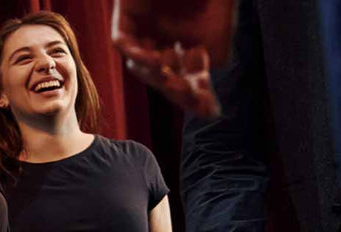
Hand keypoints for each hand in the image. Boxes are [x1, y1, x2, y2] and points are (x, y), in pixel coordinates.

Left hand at [111, 0, 232, 117]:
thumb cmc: (213, 0)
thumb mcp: (217, 38)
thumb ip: (206, 66)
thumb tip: (196, 89)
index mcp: (182, 43)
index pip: (183, 79)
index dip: (194, 97)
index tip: (211, 111)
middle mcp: (160, 38)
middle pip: (160, 77)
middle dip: (176, 92)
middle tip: (192, 98)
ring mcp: (142, 27)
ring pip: (139, 66)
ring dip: (157, 77)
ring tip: (176, 79)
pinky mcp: (127, 14)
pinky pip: (123, 42)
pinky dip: (138, 54)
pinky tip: (158, 59)